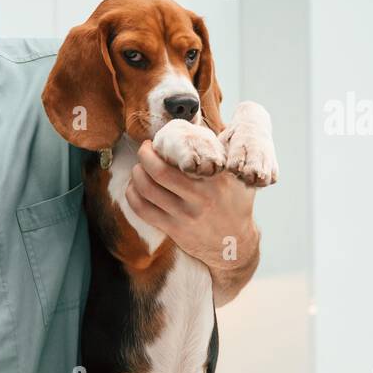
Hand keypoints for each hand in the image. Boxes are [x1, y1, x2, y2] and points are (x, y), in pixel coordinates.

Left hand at [124, 140, 259, 304]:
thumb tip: (200, 127)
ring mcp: (185, 215)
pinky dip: (133, 195)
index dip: (161, 145)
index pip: (184, 155)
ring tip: (139, 167)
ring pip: (147, 190)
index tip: (156, 140)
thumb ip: (225, 155)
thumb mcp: (240, 176)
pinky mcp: (174, 229)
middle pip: (158, 170)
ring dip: (137, 174)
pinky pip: (143, 210)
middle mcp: (200, 196)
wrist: (235, 245)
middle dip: (144, 155)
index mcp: (217, 178)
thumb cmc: (236, 203)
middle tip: (144, 149)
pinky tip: (135, 187)